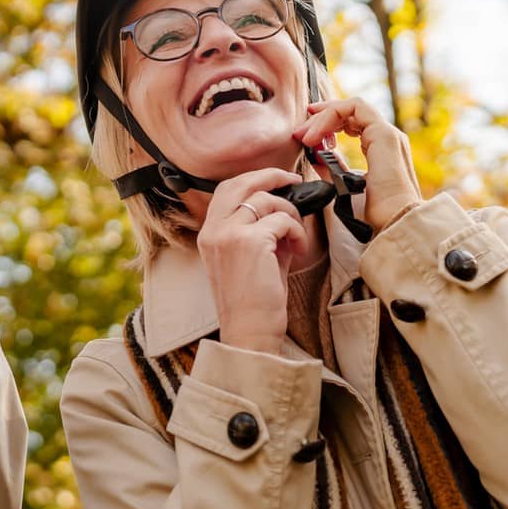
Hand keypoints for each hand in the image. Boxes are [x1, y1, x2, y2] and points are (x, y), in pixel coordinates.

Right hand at [197, 168, 310, 355]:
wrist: (250, 332)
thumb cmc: (253, 302)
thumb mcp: (251, 258)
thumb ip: (260, 229)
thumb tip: (285, 207)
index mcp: (208, 234)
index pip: (226, 190)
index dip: (253, 180)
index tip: (277, 182)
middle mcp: (213, 230)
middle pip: (241, 183)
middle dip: (272, 176)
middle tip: (294, 181)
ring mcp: (229, 234)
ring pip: (266, 200)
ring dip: (290, 215)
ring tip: (296, 239)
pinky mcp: (250, 242)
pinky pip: (282, 220)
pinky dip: (297, 232)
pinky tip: (298, 251)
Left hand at [293, 98, 421, 230]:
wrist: (393, 224)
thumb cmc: (374, 214)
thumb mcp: (344, 186)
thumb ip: (332, 168)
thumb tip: (316, 156)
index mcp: (381, 149)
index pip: (353, 123)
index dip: (327, 123)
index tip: (306, 136)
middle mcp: (386, 137)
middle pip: (350, 112)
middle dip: (320, 118)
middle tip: (299, 134)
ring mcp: (386, 133)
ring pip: (351, 107)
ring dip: (322, 117)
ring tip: (304, 136)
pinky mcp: (384, 133)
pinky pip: (354, 108)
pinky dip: (330, 116)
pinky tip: (315, 137)